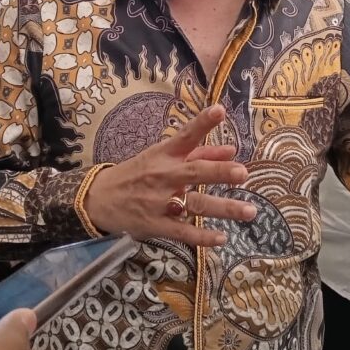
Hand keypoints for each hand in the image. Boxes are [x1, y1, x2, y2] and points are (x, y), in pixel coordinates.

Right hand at [84, 104, 255, 246]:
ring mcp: (160, 202)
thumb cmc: (136, 174)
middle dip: (219, 172)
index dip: (202, 123)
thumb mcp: (161, 157)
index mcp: (164, 155)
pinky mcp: (156, 225)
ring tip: (250, 211)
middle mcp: (164, 176)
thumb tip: (232, 150)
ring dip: (224, 208)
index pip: (186, 135)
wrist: (99, 199)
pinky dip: (202, 237)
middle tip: (243, 173)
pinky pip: (183, 232)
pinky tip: (222, 238)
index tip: (220, 110)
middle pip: (195, 172)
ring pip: (195, 204)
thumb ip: (199, 153)